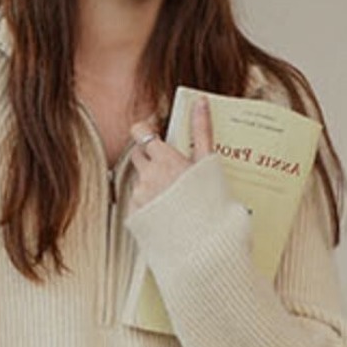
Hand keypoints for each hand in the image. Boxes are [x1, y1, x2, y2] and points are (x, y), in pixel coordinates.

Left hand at [128, 93, 213, 210]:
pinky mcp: (136, 216)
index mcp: (163, 159)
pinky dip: (148, 204)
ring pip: (139, 180)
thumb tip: (200, 101)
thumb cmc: (209, 203)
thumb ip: (201, 130)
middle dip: (148, 157)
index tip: (152, 134)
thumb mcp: (208, 163)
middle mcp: (147, 175)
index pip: (140, 132)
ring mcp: (140, 197)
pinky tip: (166, 212)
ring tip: (172, 196)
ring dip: (150, 183)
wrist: (203, 245)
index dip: (144, 131)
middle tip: (167, 167)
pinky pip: (138, 203)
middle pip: (137, 155)